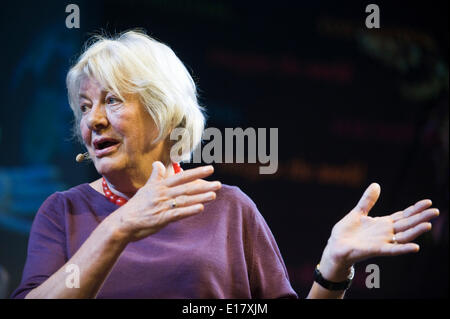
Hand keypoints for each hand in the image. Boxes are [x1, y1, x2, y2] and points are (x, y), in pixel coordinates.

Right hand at [109, 161, 221, 241]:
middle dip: (203, 185)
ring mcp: (162, 205)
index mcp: (160, 186)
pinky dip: (189, 210)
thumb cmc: (136, 206)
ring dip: (200, 197)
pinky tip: (200, 208)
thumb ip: (155, 176)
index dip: (197, 172)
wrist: (123, 222)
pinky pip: (178, 213)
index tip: (210, 169)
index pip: (182, 177)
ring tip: (213, 195)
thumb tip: (158, 163)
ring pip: (184, 200)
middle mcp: (163, 194)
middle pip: (186, 188)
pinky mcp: (161, 218)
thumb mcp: (146, 188)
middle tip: (218, 184)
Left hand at [320, 183, 438, 276]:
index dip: (415, 209)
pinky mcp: (376, 250)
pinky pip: (393, 250)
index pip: (403, 215)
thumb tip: (376, 184)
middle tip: (435, 211)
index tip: (428, 202)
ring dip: (416, 231)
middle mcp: (386, 233)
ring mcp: (382, 242)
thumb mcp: (358, 212)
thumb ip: (368, 200)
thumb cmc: (346, 232)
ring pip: (404, 236)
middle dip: (421, 217)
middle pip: (407, 224)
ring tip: (428, 224)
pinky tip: (415, 247)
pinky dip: (403, 248)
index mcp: (382, 223)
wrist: (335, 247)